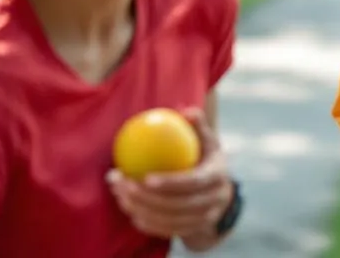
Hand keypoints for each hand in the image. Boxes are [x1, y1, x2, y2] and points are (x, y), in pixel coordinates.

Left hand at [108, 107, 234, 242]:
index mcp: (217, 177)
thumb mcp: (208, 141)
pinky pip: (166, 230)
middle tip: (122, 184)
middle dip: (146, 198)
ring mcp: (203, 219)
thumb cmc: (206, 158)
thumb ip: (197, 125)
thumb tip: (184, 110)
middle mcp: (213, 201)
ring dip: (141, 209)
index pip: (193, 183)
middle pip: (178, 205)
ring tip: (119, 194)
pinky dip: (147, 222)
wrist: (220, 195)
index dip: (170, 183)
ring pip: (169, 221)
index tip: (145, 177)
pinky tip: (129, 210)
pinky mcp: (192, 230)